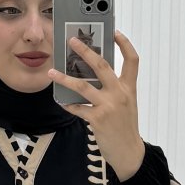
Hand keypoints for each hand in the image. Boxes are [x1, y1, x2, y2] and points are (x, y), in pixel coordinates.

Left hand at [47, 29, 145, 180]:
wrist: (129, 153)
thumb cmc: (126, 128)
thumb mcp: (126, 105)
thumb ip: (115, 89)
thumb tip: (94, 77)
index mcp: (129, 88)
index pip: (132, 60)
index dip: (125, 44)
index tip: (115, 32)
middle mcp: (119, 94)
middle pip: (102, 65)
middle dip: (85, 51)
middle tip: (72, 41)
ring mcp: (108, 106)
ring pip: (83, 86)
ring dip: (64, 78)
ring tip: (52, 72)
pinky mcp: (98, 119)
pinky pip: (78, 108)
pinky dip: (68, 105)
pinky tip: (61, 101)